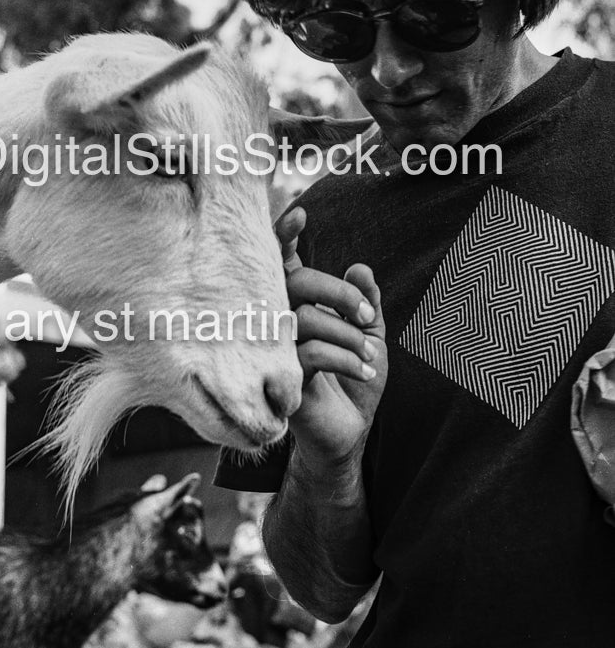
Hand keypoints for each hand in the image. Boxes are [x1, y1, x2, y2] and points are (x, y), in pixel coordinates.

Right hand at [276, 208, 387, 469]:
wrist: (348, 434)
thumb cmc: (354, 380)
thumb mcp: (369, 336)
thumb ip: (366, 302)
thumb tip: (361, 268)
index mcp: (298, 306)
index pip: (283, 265)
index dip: (283, 236)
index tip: (300, 213)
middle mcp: (280, 324)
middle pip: (294, 283)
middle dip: (338, 293)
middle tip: (368, 316)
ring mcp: (276, 352)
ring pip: (303, 318)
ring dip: (347, 334)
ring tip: (372, 357)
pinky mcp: (282, 380)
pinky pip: (310, 353)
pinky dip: (346, 357)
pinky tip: (365, 371)